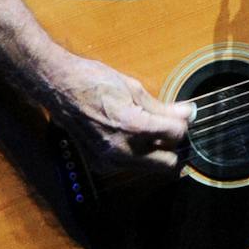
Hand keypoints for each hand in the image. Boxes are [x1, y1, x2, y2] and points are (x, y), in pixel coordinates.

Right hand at [45, 54, 194, 175]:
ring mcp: (109, 161)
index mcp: (132, 126)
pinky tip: (131, 135)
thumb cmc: (95, 81)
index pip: (176, 136)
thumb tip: (189, 113)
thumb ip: (163, 107)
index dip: (183, 124)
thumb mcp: (134, 88)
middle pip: (168, 165)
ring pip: (150, 167)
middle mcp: (121, 150)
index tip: (182, 116)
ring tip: (150, 129)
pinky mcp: (101, 165)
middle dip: (175, 148)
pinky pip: (131, 165)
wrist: (59, 88)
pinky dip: (138, 154)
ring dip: (157, 152)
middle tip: (172, 130)